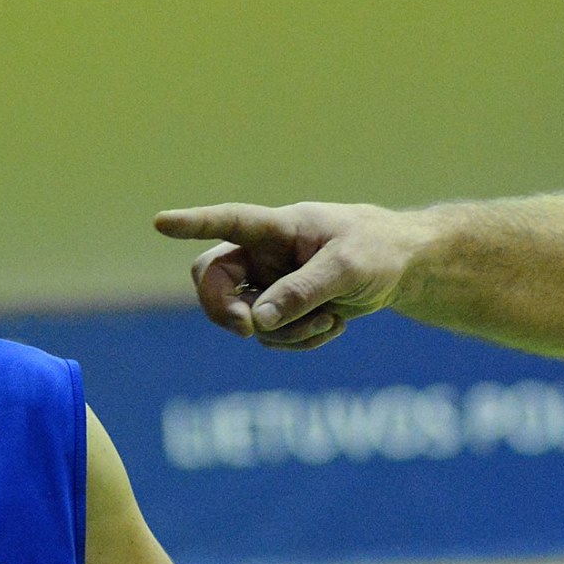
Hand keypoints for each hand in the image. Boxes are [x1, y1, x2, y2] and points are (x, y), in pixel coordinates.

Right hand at [154, 201, 428, 350]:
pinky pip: (269, 337)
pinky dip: (297, 341)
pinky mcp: (278, 310)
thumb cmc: (378, 250)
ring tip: (328, 321)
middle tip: (247, 329)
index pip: (228, 222)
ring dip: (284, 332)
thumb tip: (257, 321)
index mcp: (277, 228)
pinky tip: (332, 325)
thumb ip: (302, 291)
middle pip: (212, 280)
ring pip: (245, 319)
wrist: (402, 267)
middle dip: (224, 310)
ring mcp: (267, 283)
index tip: (161, 222)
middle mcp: (262, 254)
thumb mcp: (348, 268)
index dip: (193, 223)